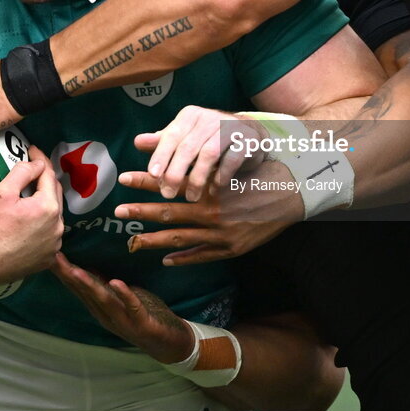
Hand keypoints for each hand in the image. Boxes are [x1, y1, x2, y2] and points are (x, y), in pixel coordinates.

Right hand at [0, 145, 62, 284]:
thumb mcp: (1, 193)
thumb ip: (23, 172)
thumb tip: (38, 163)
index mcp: (48, 207)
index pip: (48, 175)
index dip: (41, 160)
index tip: (33, 151)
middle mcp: (57, 226)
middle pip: (54, 194)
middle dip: (45, 181)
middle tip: (32, 172)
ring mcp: (54, 244)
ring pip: (54, 215)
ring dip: (46, 203)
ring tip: (31, 197)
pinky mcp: (48, 258)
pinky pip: (50, 234)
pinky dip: (44, 225)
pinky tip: (32, 221)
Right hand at [52, 252, 193, 363]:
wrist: (168, 343)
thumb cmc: (144, 314)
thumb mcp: (121, 297)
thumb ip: (104, 285)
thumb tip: (87, 265)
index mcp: (100, 308)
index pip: (77, 288)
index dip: (63, 272)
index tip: (48, 253)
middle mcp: (106, 315)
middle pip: (84, 293)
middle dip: (68, 275)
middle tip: (52, 257)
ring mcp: (122, 320)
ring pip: (103, 300)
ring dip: (88, 285)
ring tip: (75, 270)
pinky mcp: (141, 322)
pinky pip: (131, 306)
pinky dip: (123, 294)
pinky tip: (115, 282)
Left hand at [113, 171, 298, 265]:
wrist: (292, 194)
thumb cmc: (261, 173)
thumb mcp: (232, 163)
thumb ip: (204, 163)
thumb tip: (179, 150)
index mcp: (211, 188)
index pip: (171, 183)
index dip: (146, 181)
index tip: (124, 178)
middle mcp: (213, 212)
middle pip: (169, 214)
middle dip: (141, 213)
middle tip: (117, 212)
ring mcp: (222, 234)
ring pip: (181, 239)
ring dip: (154, 241)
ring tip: (133, 243)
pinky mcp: (232, 249)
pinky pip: (202, 256)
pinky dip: (183, 259)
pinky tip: (166, 260)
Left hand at [135, 107, 264, 202]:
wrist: (248, 134)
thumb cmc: (209, 138)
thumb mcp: (185, 137)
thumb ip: (164, 141)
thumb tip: (138, 142)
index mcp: (190, 116)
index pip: (172, 135)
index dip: (161, 154)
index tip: (153, 174)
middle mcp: (209, 118)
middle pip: (188, 146)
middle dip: (176, 172)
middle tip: (168, 193)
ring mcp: (230, 127)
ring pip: (209, 154)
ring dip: (198, 178)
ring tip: (191, 197)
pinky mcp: (247, 140)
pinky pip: (232, 159)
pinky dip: (222, 175)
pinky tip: (214, 188)